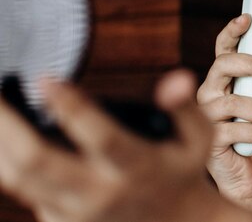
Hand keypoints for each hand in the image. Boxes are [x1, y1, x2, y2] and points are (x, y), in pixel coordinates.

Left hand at [0, 70, 222, 221]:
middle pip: (38, 162)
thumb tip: (175, 79)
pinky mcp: (61, 221)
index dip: (70, 107)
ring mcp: (77, 212)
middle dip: (7, 125)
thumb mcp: (199, 138)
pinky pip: (23, 191)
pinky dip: (6, 162)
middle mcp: (102, 193)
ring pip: (20, 179)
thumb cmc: (183, 170)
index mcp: (138, 168)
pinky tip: (2, 134)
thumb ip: (186, 107)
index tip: (44, 77)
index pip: (100, 137)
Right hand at [197, 14, 251, 216]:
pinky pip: (233, 128)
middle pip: (223, 64)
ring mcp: (207, 116)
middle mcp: (211, 93)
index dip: (232, 31)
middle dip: (251, 64)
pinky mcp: (207, 140)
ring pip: (231, 99)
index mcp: (227, 81)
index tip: (248, 19)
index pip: (224, 49)